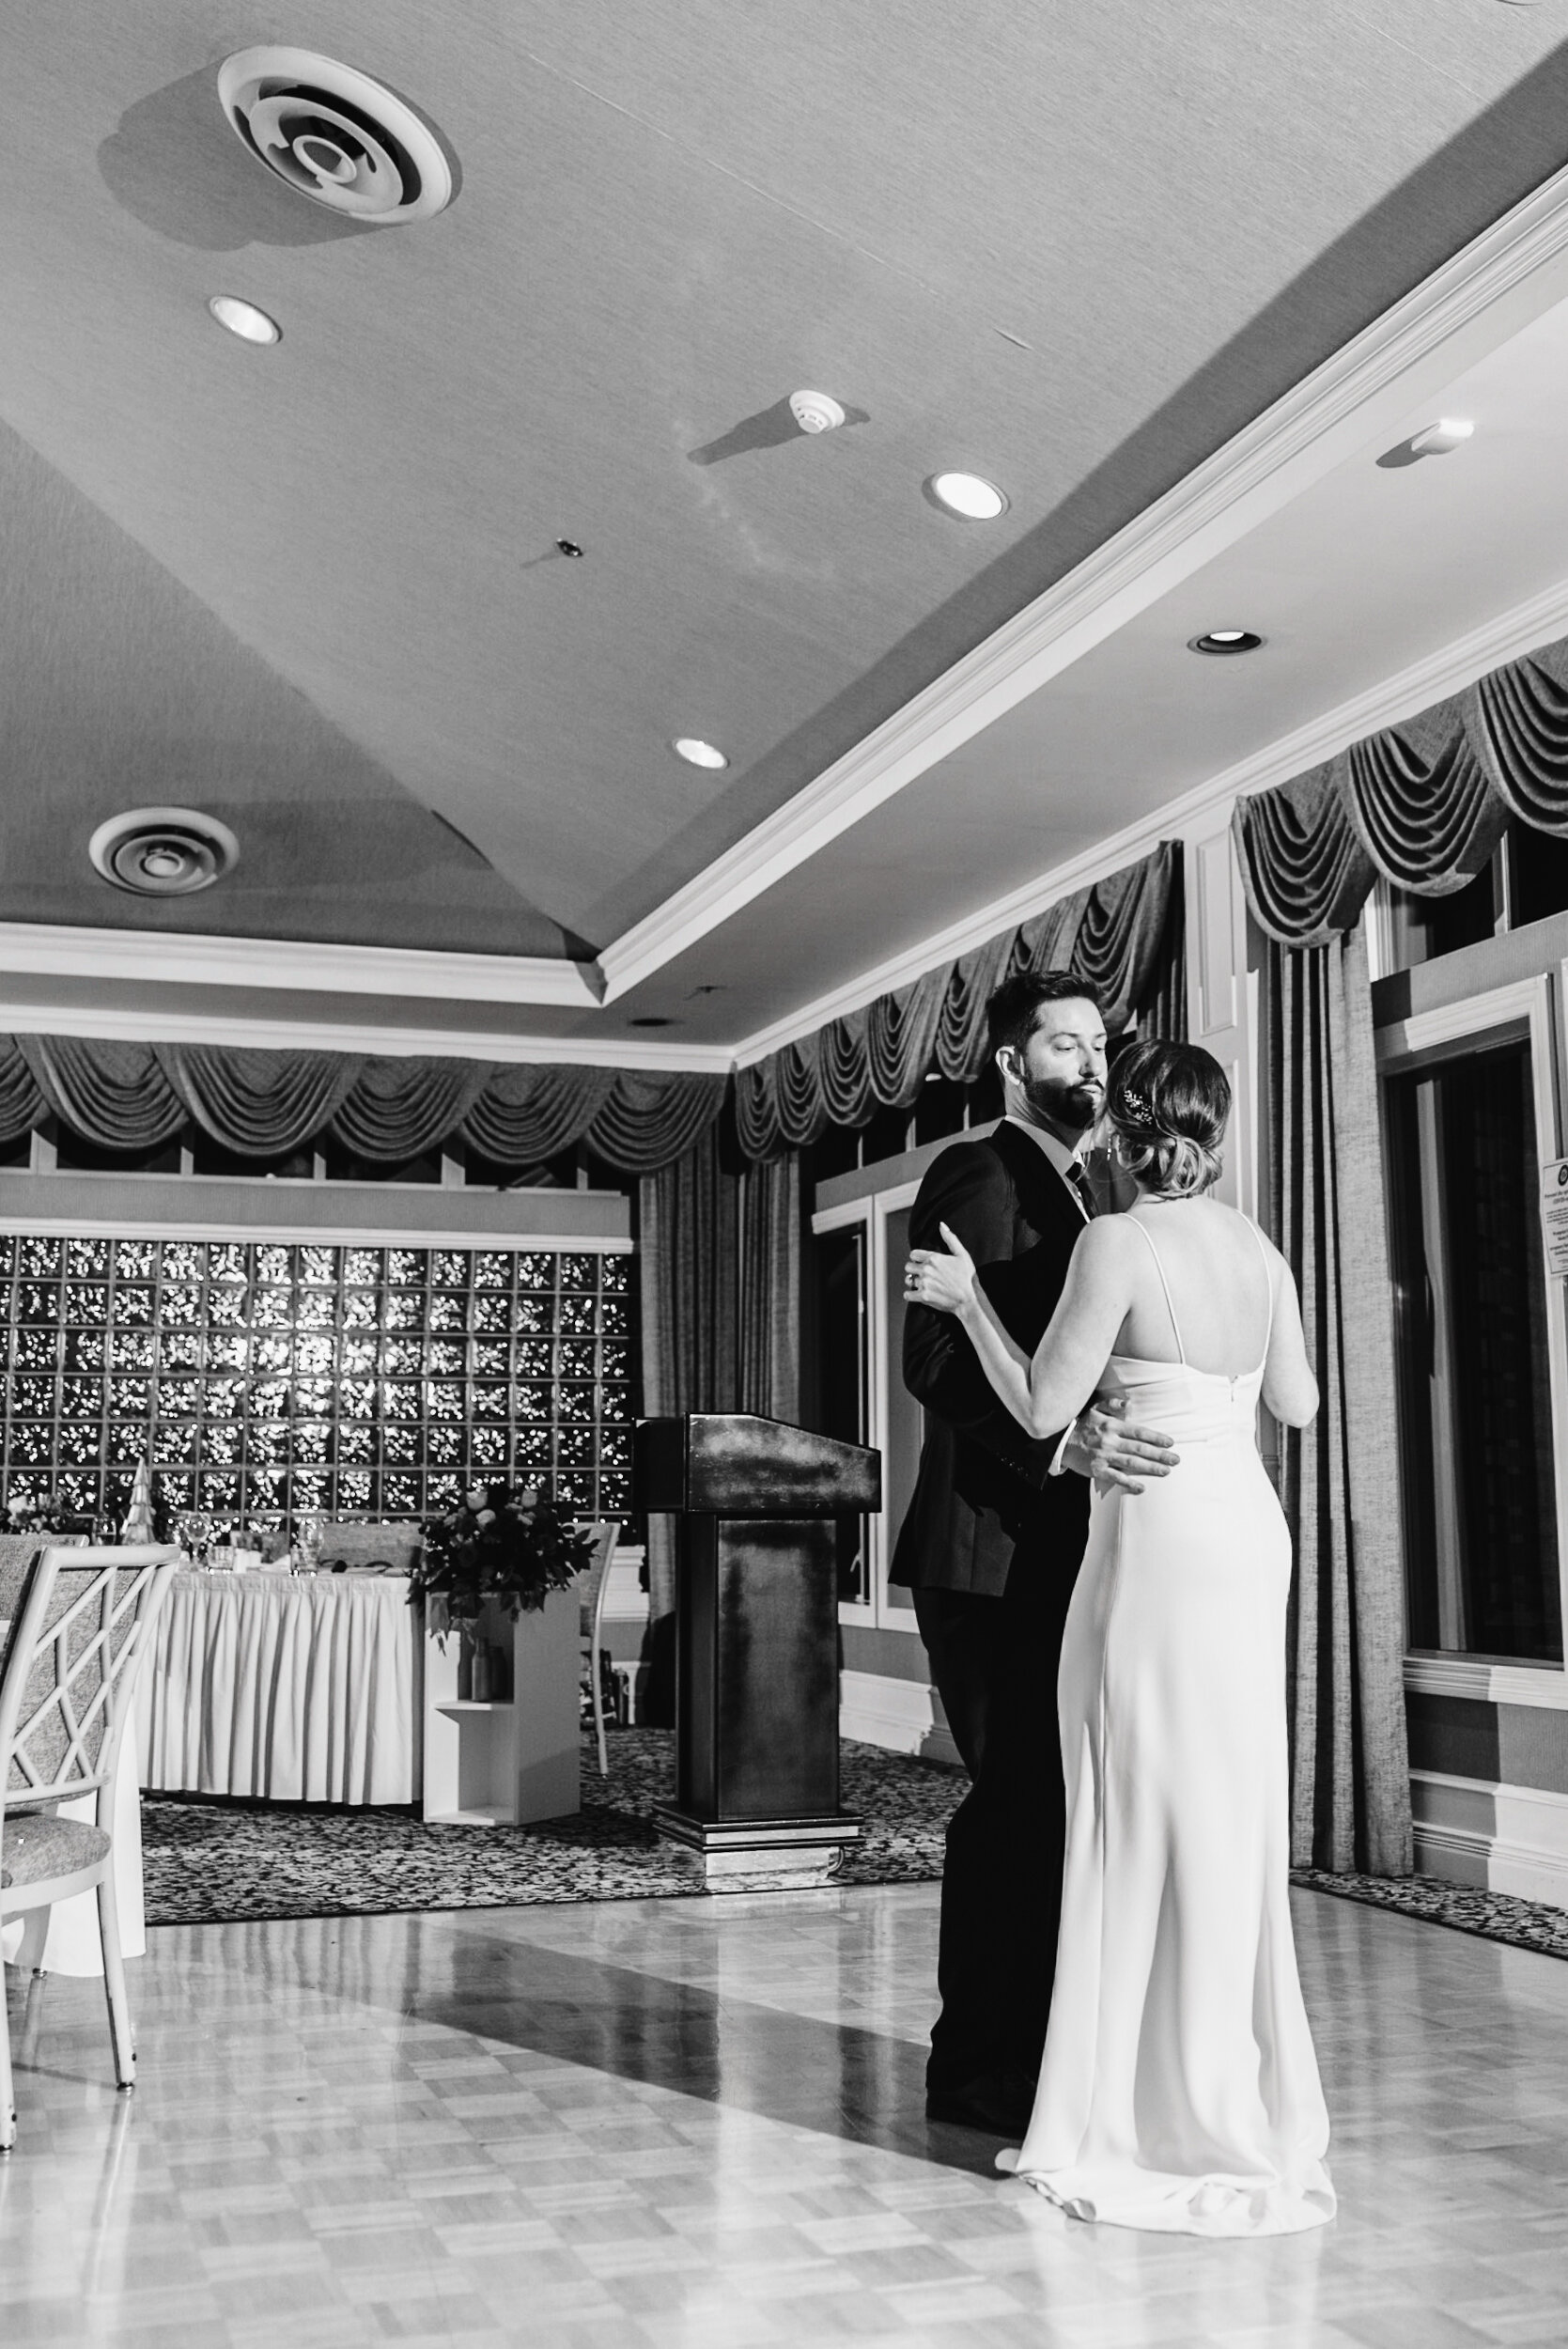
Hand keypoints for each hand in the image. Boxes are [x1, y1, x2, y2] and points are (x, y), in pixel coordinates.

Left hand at [904, 1222, 977, 1316]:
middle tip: (923, 1274)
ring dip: (913, 1282)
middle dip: (915, 1270)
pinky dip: (911, 1295)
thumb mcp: (962, 1255)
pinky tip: (918, 1294)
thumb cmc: (968, 1277)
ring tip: (922, 1284)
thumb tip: (941, 1224)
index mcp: (934, 1258)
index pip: (913, 1254)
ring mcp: (924, 1283)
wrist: (970, 1300)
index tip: (923, 1263)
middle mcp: (927, 1269)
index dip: (918, 1259)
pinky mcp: (923, 1296)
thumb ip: (950, 1238)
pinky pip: (908, 1294)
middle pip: (908, 1266)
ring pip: (908, 1280)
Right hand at [1061, 1394, 1178, 1494]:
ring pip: (1131, 1463)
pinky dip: (1129, 1483)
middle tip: (1176, 1460)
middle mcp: (1109, 1441)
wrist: (1060, 1442)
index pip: (1139, 1432)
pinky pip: (1116, 1477)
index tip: (1170, 1443)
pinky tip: (1142, 1487)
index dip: (1156, 1438)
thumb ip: (1111, 1404)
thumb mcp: (1094, 1409)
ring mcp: (1103, 1456)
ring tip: (1166, 1471)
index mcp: (1112, 1426)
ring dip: (1150, 1468)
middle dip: (1160, 1455)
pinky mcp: (1097, 1469)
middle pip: (1139, 1449)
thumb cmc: (1081, 1424)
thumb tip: (1128, 1404)